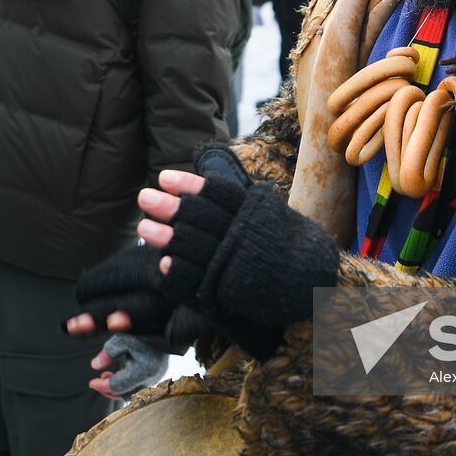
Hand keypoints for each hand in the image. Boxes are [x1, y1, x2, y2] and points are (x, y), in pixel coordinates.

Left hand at [87, 334, 167, 399]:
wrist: (167, 326)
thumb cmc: (145, 331)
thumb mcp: (122, 338)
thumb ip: (108, 353)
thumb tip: (96, 365)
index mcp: (143, 370)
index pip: (117, 386)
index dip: (102, 386)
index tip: (91, 382)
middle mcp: (151, 377)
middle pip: (125, 393)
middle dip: (109, 389)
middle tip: (97, 382)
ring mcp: (156, 376)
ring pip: (132, 390)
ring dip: (117, 385)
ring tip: (106, 375)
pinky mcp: (158, 372)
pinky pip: (139, 383)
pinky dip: (126, 381)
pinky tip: (119, 372)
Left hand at [137, 147, 340, 359]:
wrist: (313, 287)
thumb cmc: (284, 244)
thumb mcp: (267, 213)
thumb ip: (237, 197)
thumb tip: (205, 165)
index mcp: (254, 211)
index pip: (217, 192)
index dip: (188, 184)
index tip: (164, 177)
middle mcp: (246, 234)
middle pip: (200, 216)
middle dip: (169, 207)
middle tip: (144, 197)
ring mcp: (238, 262)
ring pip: (194, 246)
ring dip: (165, 237)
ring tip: (142, 227)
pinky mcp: (232, 290)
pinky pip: (199, 281)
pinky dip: (179, 273)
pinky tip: (162, 265)